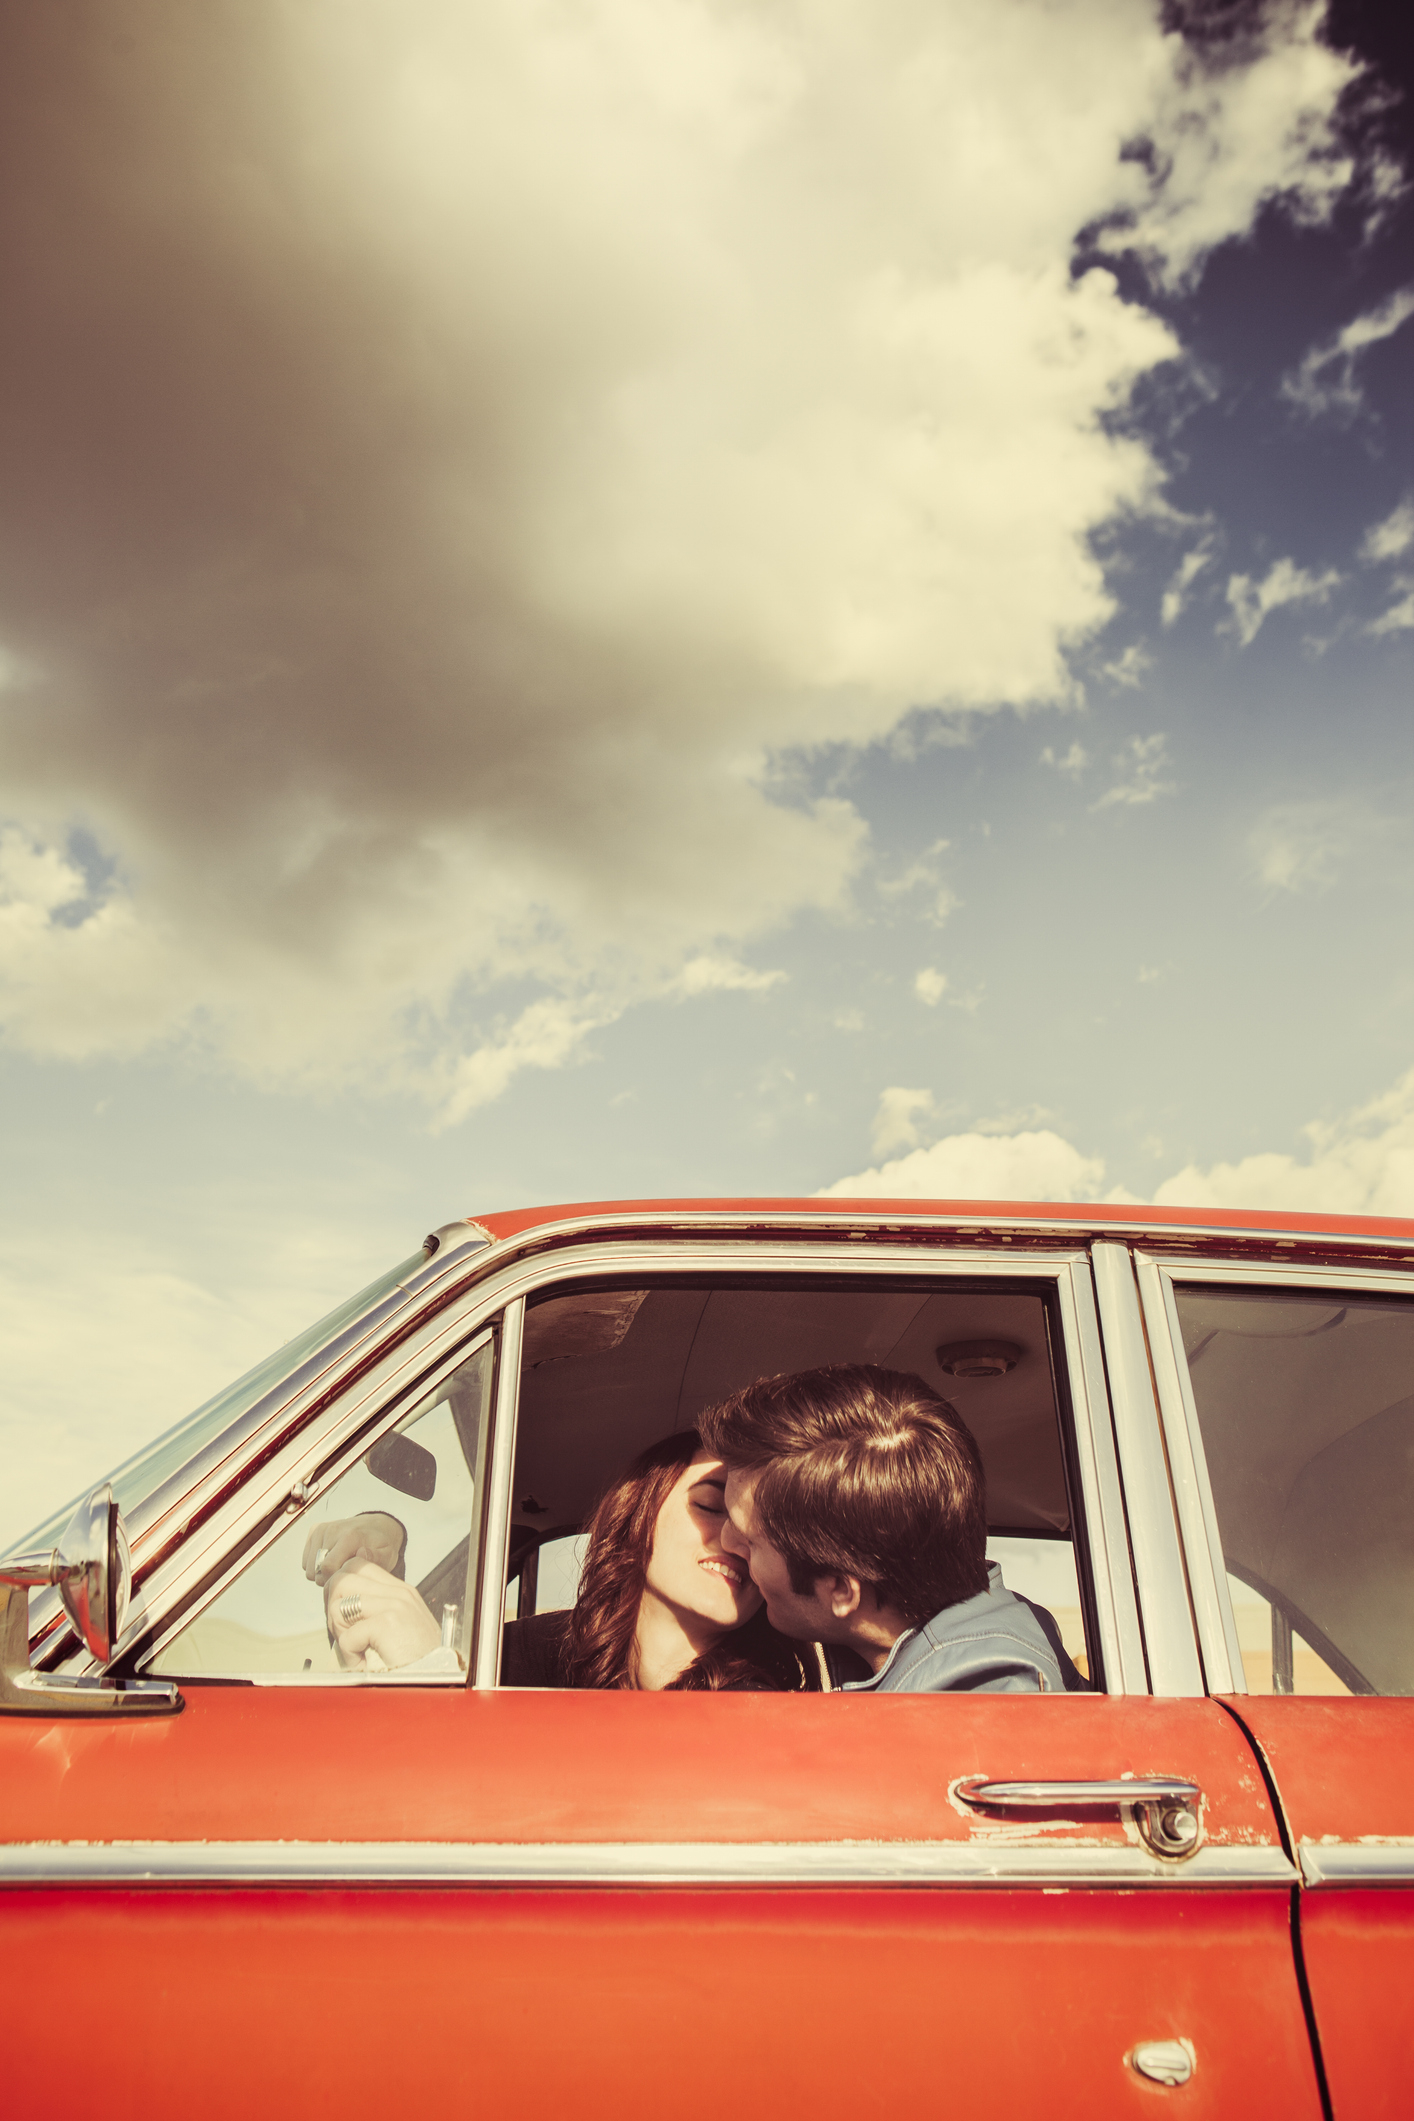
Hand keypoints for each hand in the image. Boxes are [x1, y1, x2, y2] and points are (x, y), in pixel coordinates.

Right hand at [301, 1513, 404, 1585]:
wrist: (376, 1527)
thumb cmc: (380, 1545)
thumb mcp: (387, 1554)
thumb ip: (377, 1558)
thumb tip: (361, 1553)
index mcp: (349, 1536)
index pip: (328, 1568)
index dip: (335, 1581)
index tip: (348, 1580)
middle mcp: (332, 1530)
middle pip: (317, 1571)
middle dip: (329, 1578)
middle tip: (345, 1573)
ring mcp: (321, 1530)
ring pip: (309, 1568)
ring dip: (322, 1573)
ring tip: (340, 1566)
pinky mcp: (314, 1531)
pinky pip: (306, 1561)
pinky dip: (316, 1565)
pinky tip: (332, 1560)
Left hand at [325, 1560, 442, 1670]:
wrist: (440, 1680)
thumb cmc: (415, 1661)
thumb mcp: (395, 1628)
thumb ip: (372, 1612)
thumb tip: (336, 1607)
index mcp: (400, 1590)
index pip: (356, 1565)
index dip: (339, 1589)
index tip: (342, 1615)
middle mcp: (398, 1592)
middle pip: (342, 1577)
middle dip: (332, 1606)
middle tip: (344, 1633)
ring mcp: (395, 1605)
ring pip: (339, 1604)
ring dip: (339, 1631)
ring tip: (355, 1649)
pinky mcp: (389, 1623)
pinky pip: (347, 1636)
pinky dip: (349, 1655)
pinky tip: (363, 1662)